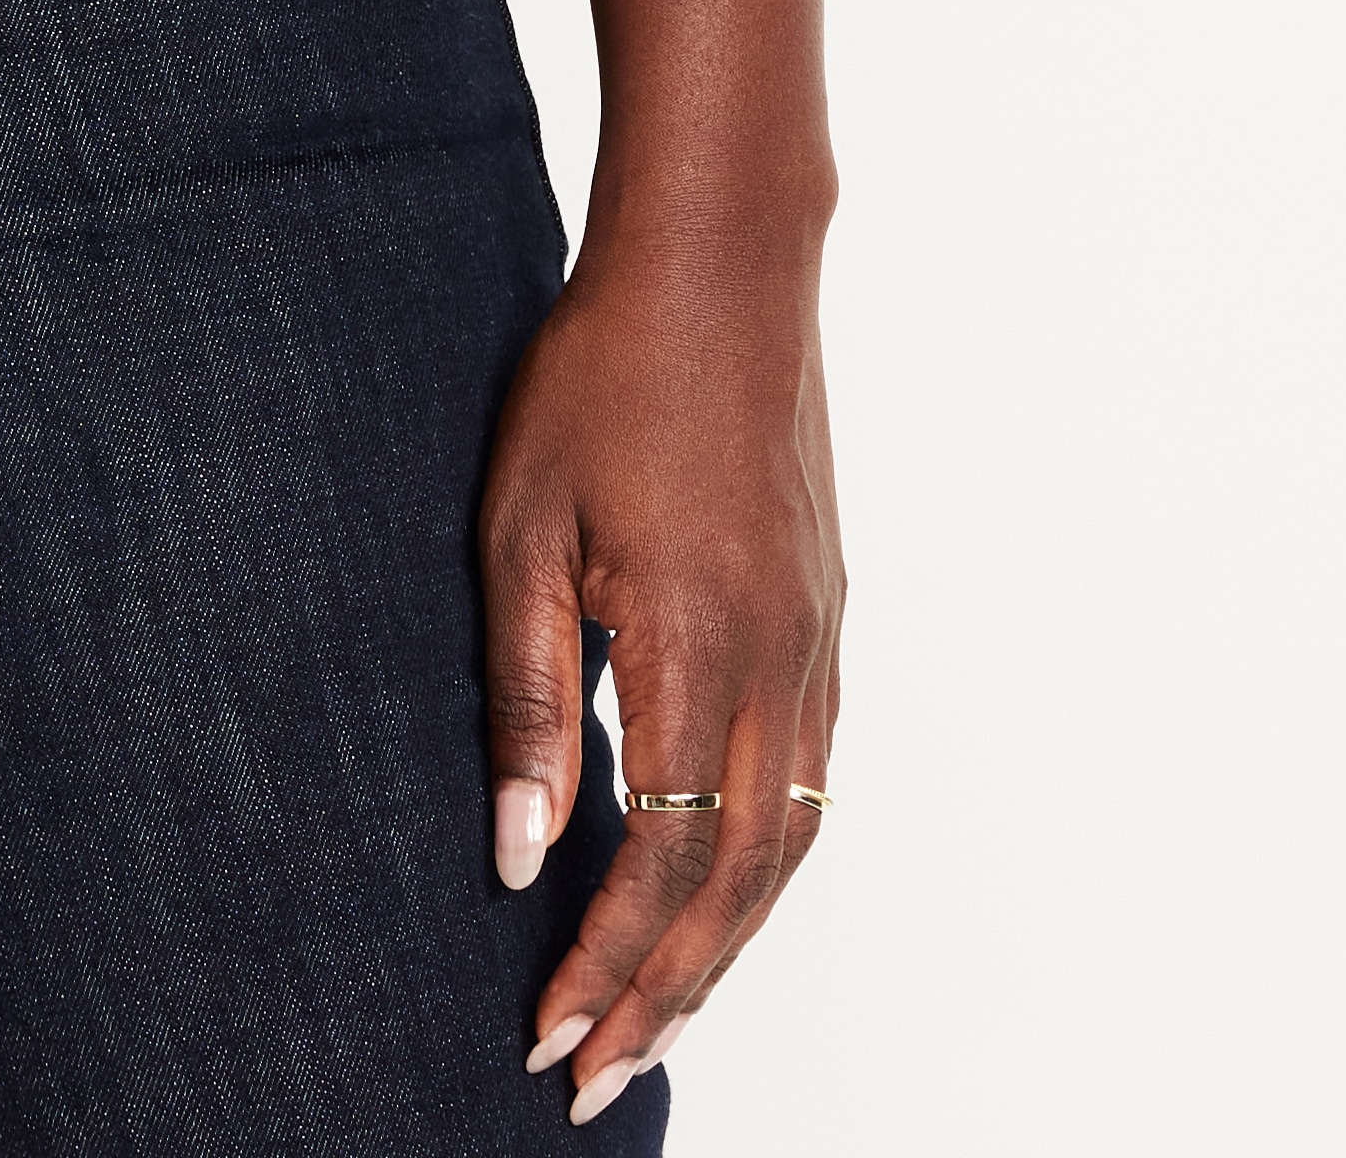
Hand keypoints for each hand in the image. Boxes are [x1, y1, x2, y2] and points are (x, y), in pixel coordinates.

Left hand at [479, 232, 842, 1125]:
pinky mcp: (827, 619)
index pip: (659, 861)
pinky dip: (766, 869)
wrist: (718, 269)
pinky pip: (811, 786)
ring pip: (787, 849)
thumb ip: (528, 694)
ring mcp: (818, 647)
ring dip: (723, 950)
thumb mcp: (521, 527)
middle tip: (597, 1079)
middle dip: (664, 996)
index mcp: (697, 648)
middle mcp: (781, 668)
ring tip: (656, 1022)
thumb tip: (518, 849)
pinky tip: (724, 895)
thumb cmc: (600, 378)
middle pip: (736, 886)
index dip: (606, 964)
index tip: (549, 1039)